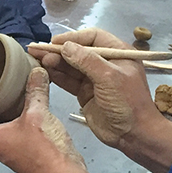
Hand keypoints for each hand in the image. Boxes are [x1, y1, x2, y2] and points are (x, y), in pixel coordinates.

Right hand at [28, 28, 171, 172]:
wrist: (134, 134)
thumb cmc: (127, 102)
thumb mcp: (109, 77)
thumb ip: (86, 61)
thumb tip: (65, 47)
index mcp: (118, 53)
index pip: (93, 37)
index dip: (73, 37)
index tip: (55, 42)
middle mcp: (105, 63)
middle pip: (78, 51)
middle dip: (58, 50)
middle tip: (38, 50)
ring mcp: (94, 78)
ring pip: (70, 65)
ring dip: (54, 62)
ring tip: (37, 59)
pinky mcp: (85, 93)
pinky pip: (68, 80)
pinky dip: (56, 75)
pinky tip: (44, 71)